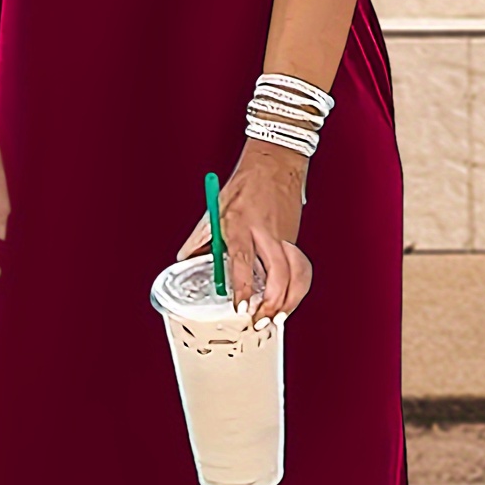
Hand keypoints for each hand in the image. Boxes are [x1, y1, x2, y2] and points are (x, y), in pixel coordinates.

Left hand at [174, 139, 313, 323]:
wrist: (276, 163)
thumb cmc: (245, 184)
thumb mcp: (215, 208)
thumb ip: (200, 238)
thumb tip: (183, 260)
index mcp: (241, 224)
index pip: (242, 260)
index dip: (241, 287)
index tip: (240, 308)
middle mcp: (265, 232)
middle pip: (277, 273)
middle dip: (272, 302)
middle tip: (260, 321)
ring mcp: (284, 237)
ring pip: (296, 273)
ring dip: (289, 300)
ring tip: (276, 319)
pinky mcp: (294, 240)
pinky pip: (300, 268)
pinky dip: (297, 288)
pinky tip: (287, 302)